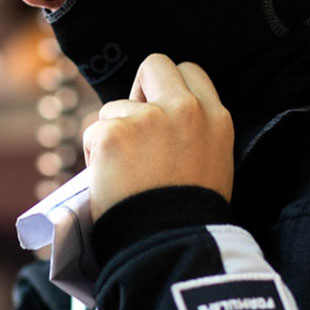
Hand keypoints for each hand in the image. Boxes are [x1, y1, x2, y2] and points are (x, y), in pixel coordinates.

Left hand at [82, 54, 233, 216]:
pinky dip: (95, 154)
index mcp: (216, 117)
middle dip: (139, 90)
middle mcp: (185, 109)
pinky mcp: (114, 133)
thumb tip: (162, 114)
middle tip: (134, 125)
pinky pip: (94, 131)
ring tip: (126, 172)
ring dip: (114, 132)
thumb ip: (195, 131)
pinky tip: (110, 180)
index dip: (169, 89)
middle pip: (154, 65)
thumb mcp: (213, 164)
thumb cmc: (189, 214)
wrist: (169, 244)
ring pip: (115, 106)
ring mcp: (148, 119)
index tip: (160, 111)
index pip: (190, 71)